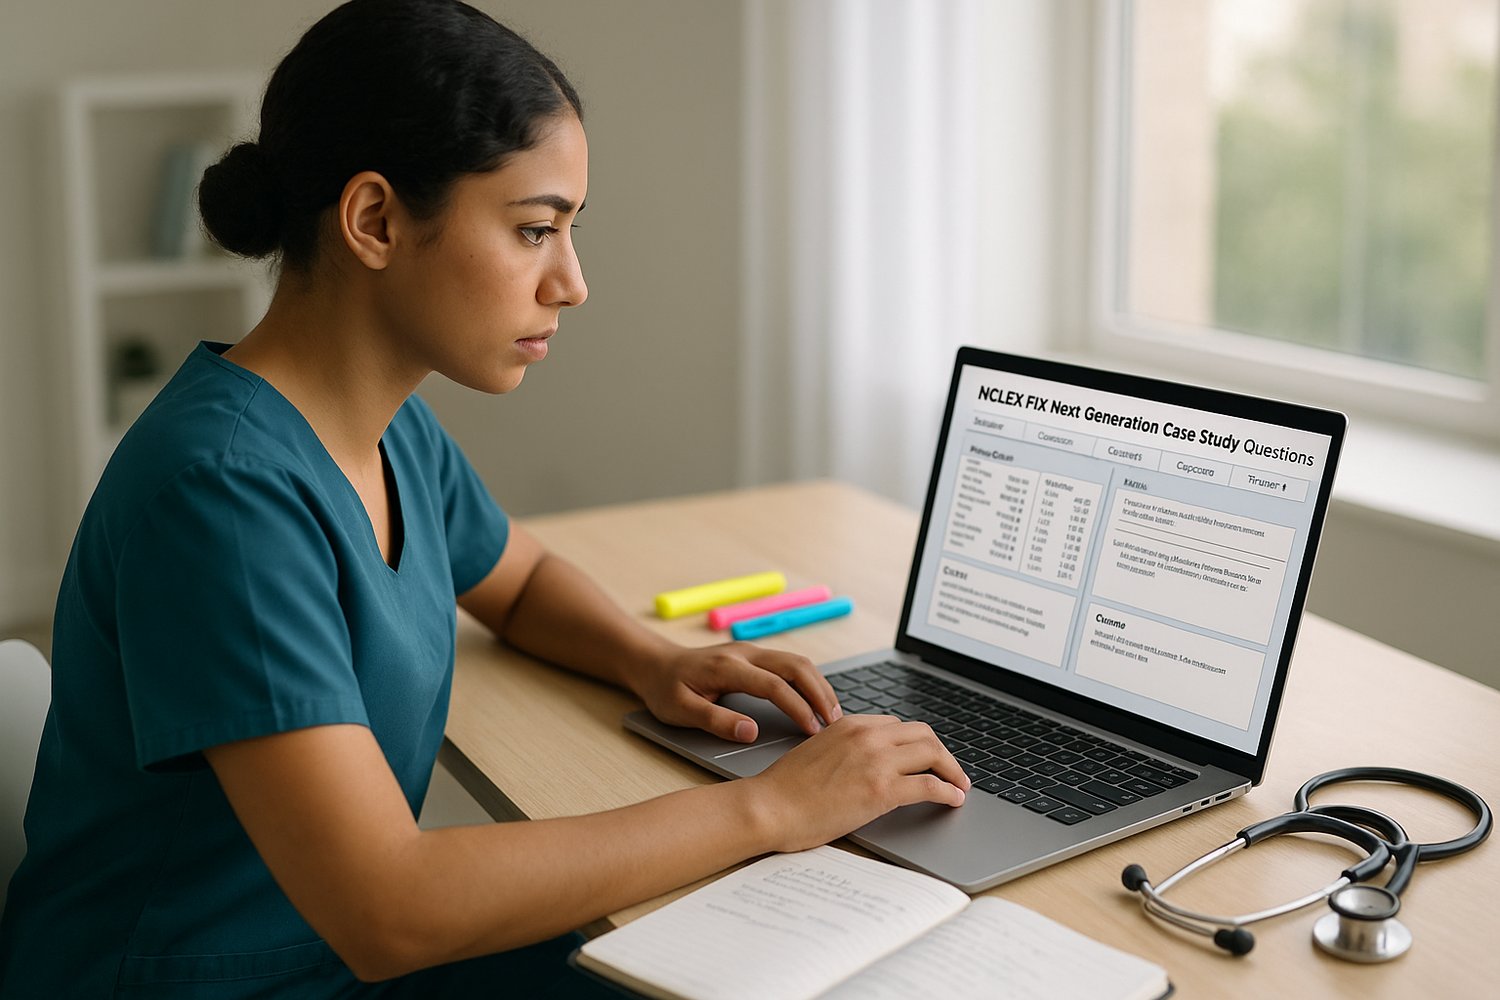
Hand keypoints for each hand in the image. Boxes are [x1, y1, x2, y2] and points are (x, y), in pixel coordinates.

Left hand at [633, 641, 841, 741]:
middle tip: (836, 723)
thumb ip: (715, 721)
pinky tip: (818, 700)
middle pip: (796, 666)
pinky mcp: (755, 656)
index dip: (798, 708)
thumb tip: (750, 732)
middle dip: (820, 693)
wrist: (654, 663)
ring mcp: (752, 651)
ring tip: (834, 715)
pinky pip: (791, 664)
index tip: (813, 732)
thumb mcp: (680, 710)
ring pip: (798, 662)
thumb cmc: (665, 689)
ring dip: (819, 686)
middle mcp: (745, 653)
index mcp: (728, 667)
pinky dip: (810, 681)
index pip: (774, 686)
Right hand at [746, 715, 969, 852]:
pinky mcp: (882, 790)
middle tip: (951, 771)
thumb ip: (845, 750)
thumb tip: (865, 765)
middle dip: (942, 752)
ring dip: (952, 770)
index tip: (926, 757)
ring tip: (959, 785)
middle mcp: (867, 736)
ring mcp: (876, 761)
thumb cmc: (785, 788)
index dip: (918, 743)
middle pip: (923, 734)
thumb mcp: (817, 752)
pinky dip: (948, 791)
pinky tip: (953, 800)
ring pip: (933, 754)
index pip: (898, 725)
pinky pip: (929, 785)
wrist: (769, 806)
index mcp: (850, 724)